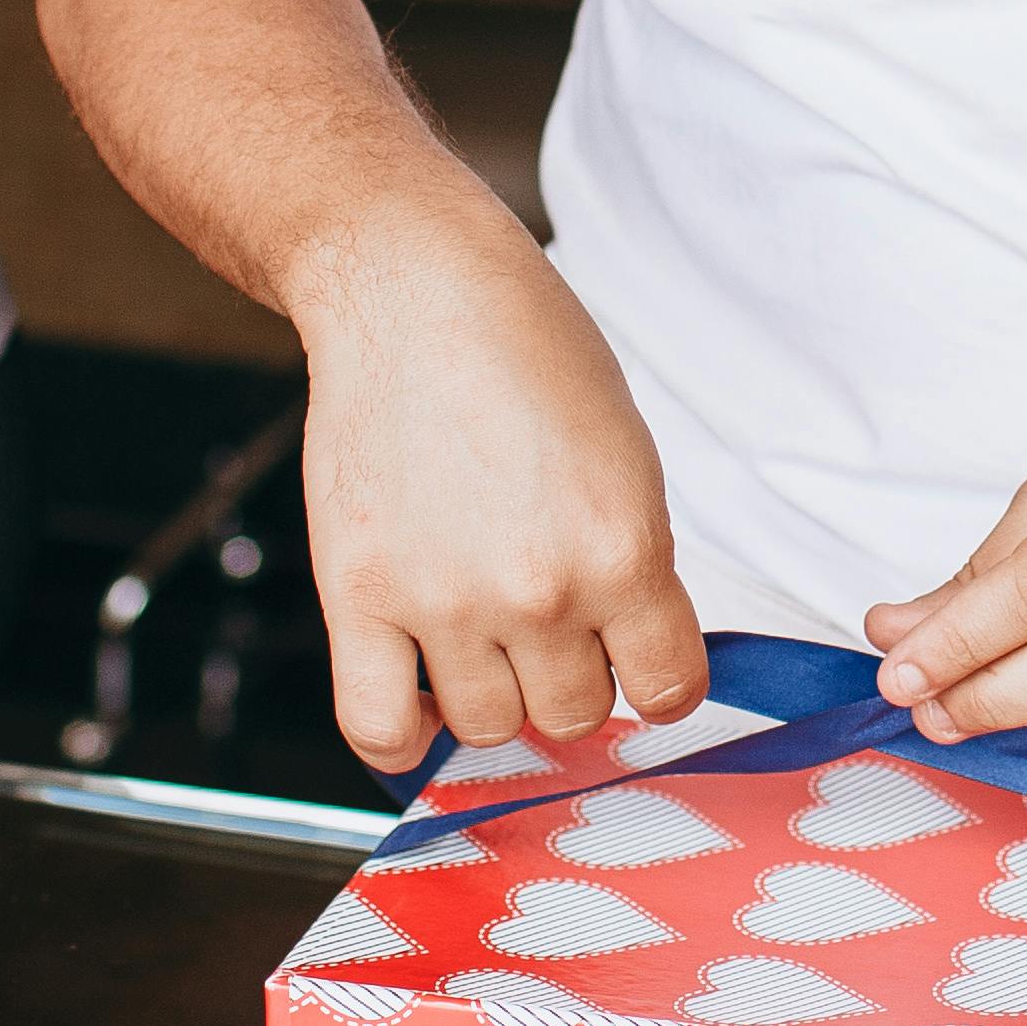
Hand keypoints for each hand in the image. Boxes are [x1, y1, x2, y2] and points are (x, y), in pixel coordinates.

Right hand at [291, 220, 704, 771]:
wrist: (413, 289)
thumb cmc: (526, 350)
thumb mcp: (626, 453)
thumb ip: (633, 560)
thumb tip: (630, 655)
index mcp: (625, 549)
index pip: (668, 688)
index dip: (656, 678)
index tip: (636, 658)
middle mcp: (539, 590)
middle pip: (575, 714)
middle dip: (571, 676)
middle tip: (548, 621)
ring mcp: (443, 600)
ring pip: (489, 727)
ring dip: (493, 694)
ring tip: (483, 632)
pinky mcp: (358, 594)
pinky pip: (377, 726)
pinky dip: (401, 737)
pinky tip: (419, 700)